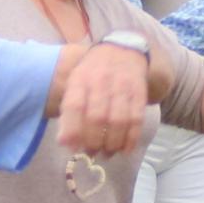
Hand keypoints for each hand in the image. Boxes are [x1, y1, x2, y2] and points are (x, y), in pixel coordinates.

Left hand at [53, 41, 151, 156]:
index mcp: (80, 79)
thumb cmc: (94, 73)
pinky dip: (131, 138)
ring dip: (113, 143)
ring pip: (118, 120)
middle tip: (91, 153)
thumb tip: (64, 143)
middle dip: (94, 141)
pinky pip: (137, 119)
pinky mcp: (139, 93)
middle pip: (97, 117)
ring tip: (107, 153)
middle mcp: (101, 82)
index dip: (72, 130)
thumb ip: (69, 111)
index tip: (71, 148)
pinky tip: (125, 149)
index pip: (74, 106)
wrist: (124, 49)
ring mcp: (122, 87)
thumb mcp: (75, 82)